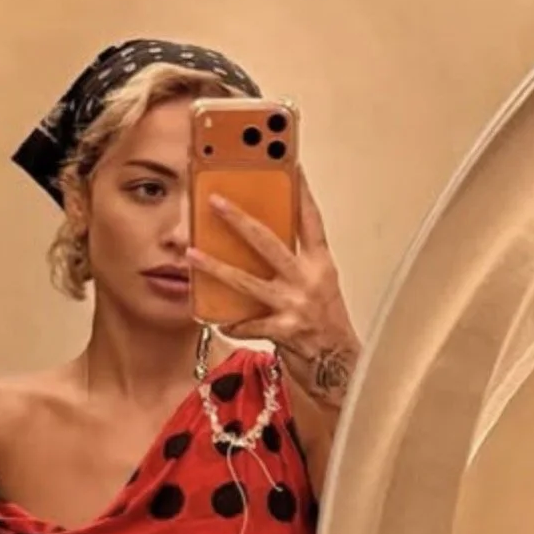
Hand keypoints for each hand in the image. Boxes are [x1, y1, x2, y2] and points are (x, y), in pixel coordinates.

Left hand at [186, 169, 360, 409]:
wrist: (342, 368)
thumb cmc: (326, 327)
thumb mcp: (318, 288)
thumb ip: (295, 266)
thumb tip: (259, 246)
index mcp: (321, 265)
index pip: (310, 220)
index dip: (301, 191)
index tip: (289, 164)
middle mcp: (310, 280)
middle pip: (270, 241)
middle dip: (239, 220)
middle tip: (214, 200)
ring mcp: (297, 305)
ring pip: (249, 281)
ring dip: (216, 267)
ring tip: (191, 254)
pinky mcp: (285, 331)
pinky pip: (248, 324)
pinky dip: (230, 322)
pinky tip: (215, 319)